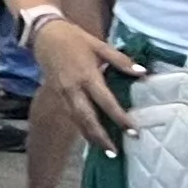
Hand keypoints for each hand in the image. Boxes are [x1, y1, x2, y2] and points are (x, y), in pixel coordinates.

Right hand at [33, 15, 140, 151]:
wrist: (44, 35)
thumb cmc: (75, 39)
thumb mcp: (99, 45)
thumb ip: (121, 61)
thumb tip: (143, 73)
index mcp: (87, 76)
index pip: (105, 102)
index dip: (119, 117)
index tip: (132, 131)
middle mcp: (73, 88)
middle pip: (87, 118)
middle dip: (101, 136)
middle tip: (115, 152)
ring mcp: (63, 93)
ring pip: (77, 120)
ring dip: (90, 136)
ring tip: (104, 151)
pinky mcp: (57, 94)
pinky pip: (70, 115)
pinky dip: (81, 127)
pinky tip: (90, 136)